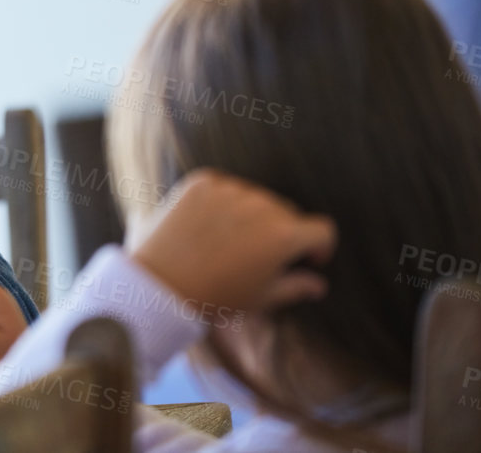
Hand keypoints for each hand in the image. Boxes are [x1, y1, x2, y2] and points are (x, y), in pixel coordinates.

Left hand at [131, 169, 336, 315]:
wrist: (158, 283)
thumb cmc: (215, 297)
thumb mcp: (262, 298)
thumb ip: (296, 287)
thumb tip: (318, 285)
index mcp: (284, 236)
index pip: (322, 229)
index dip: (319, 246)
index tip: (307, 259)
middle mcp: (262, 205)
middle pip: (287, 212)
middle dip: (283, 233)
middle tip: (260, 257)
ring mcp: (231, 189)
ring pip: (256, 198)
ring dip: (252, 215)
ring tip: (229, 244)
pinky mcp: (203, 181)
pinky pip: (225, 187)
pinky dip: (224, 202)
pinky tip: (209, 227)